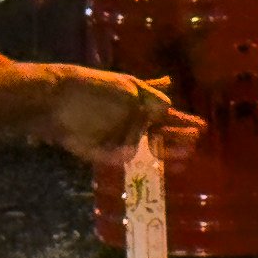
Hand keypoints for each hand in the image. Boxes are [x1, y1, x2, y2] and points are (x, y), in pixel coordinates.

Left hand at [35, 67, 205, 166]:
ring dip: (168, 152)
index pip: (166, 112)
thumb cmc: (95, 90)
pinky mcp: (104, 154)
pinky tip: (162, 168)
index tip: (200, 128)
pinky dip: (145, 165)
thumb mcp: (128, 89)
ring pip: (148, 148)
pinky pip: (129, 162)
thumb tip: (169, 106)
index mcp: (138, 99)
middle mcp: (130, 119)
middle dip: (177, 137)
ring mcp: (118, 137)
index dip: (182, 121)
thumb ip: (152, 98)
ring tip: (186, 156)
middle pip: (159, 131)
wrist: (56, 103)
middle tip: (196, 143)